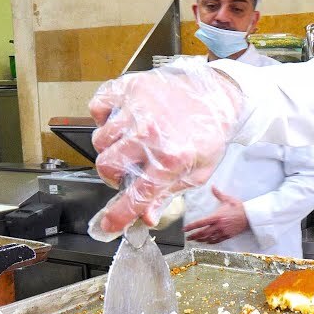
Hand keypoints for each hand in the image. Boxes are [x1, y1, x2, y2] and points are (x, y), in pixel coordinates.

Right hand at [88, 61, 243, 233]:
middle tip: (127, 171)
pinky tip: (121, 122)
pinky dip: (103, 118)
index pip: (136, 195)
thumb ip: (168, 194)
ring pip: (100, 140)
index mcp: (172, 157)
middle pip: (106, 166)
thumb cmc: (208, 133)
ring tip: (130, 143)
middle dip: (113, 176)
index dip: (119, 216)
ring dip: (111, 148)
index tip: (108, 225)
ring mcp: (137, 108)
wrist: (217, 95)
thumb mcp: (197, 172)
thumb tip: (146, 216)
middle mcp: (150, 133)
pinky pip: (97, 108)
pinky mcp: (129, 88)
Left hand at [183, 187, 250, 243]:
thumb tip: (212, 186)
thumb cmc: (239, 207)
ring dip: (201, 240)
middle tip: (188, 237)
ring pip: (209, 238)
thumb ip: (218, 194)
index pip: (200, 223)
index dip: (191, 227)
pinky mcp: (228, 235)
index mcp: (216, 217)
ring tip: (196, 240)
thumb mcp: (228, 199)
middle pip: (203, 233)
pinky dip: (211, 242)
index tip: (184, 229)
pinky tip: (207, 242)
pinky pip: (217, 240)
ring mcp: (223, 232)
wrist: (250, 216)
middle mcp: (218, 226)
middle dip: (194, 236)